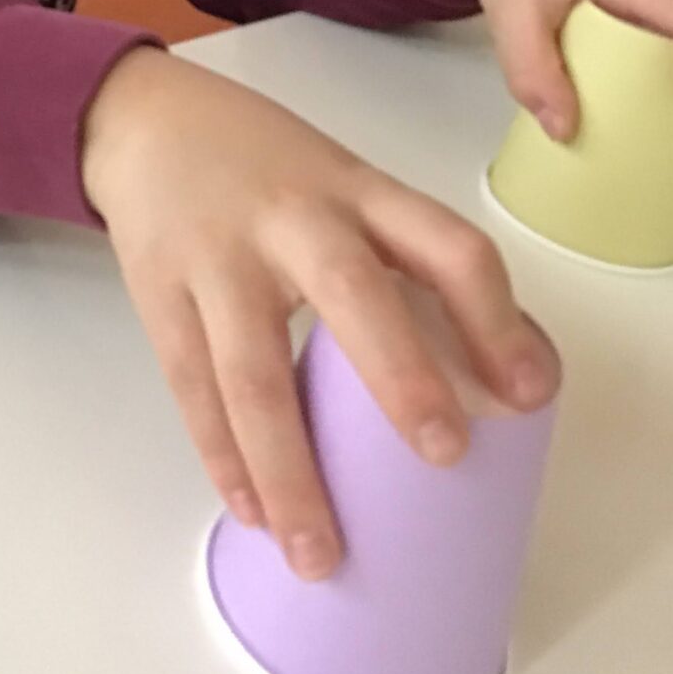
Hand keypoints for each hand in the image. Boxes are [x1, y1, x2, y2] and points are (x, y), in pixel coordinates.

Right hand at [82, 48, 557, 581]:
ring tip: (320, 554)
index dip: (495, 314)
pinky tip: (250, 509)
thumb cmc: (264, 166)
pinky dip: (223, 457)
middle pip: (352, 293)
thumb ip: (397, 252)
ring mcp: (218, 256)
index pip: (444, 243)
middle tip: (445, 454)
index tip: (528, 391)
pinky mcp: (160, 291)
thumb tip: (479, 371)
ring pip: (255, 370)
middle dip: (401, 376)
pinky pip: (193, 387)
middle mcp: (294, 217)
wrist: (145, 119)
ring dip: (289, 470)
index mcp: (357, 191)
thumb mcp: (341, 181)